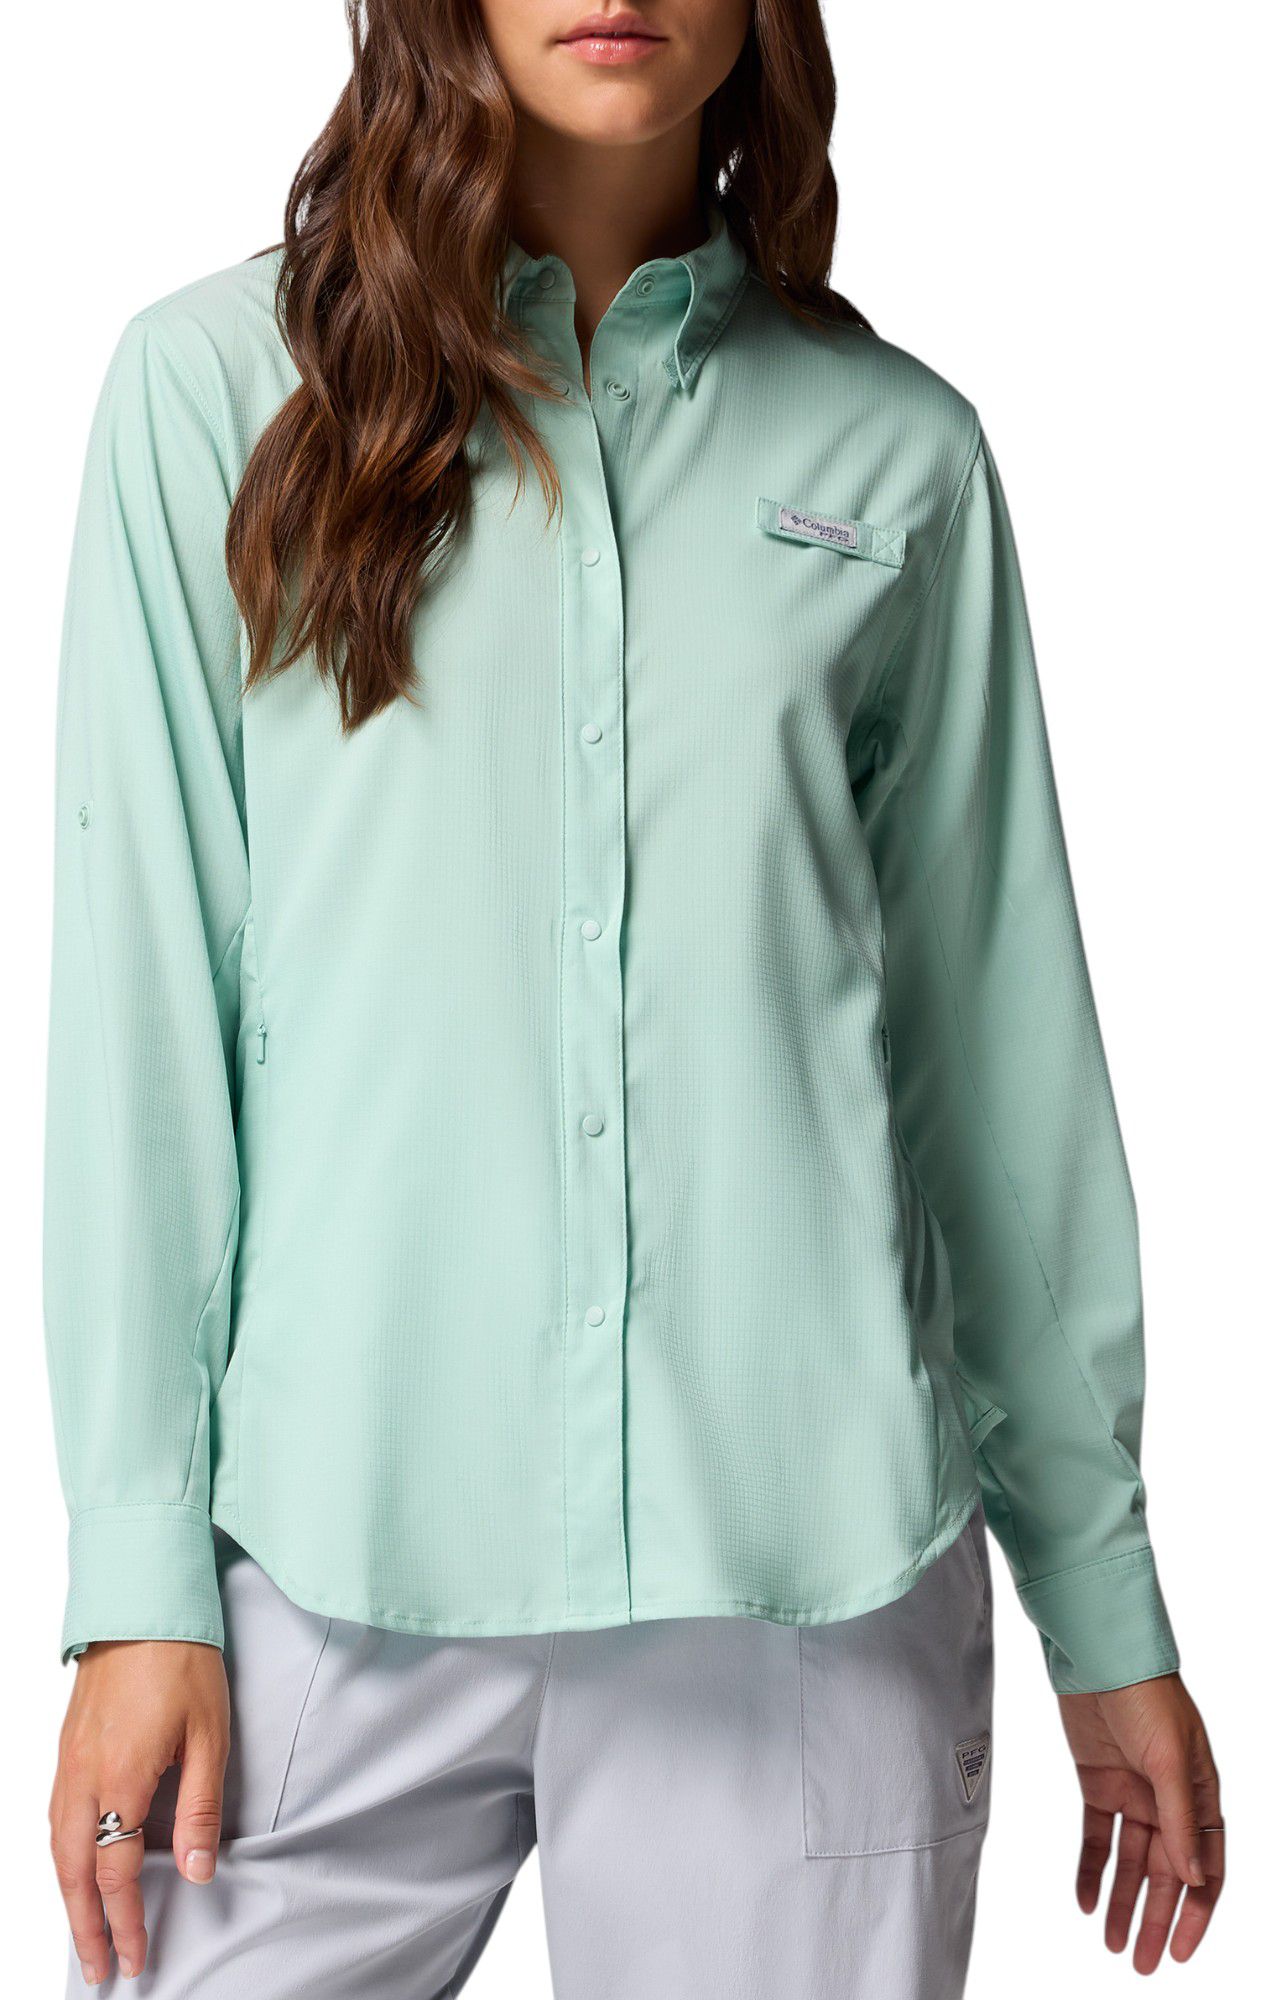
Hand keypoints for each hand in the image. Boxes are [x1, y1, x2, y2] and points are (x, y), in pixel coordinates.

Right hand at [49, 1640, 229, 1985]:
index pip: (116, 1873)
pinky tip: (73, 1866)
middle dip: (84, 1926)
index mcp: (121, 1779)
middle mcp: (83, 1777)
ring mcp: (68, 1760)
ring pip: (57, 1847)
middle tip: (99, 1969)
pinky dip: (61, 1855)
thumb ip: (200, 1809)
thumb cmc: (182, 1661)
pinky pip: (54, 1816)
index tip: (135, 1957)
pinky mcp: (67, 1745)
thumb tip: (196, 1871)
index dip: (125, 1921)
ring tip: (83, 1932)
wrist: (144, 1602)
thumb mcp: (209, 1735)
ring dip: (68, 1896)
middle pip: (75, 1871)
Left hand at [1058, 1672, 1222, 1972]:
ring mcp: (1133, 1792)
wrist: (1099, 1656)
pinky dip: (1091, 1869)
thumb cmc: (1146, 1696)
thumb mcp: (1168, 1759)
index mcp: (1199, 1795)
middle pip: (1167, 1873)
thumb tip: (1192, 1878)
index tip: (1181, 1951)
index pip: (1205, 1867)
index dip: (1196, 1912)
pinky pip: (1097, 1837)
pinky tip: (1085, 1901)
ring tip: (1113, 1945)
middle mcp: (1169, 1799)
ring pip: (1131, 1862)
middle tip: (1144, 1964)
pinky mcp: (1098, 1783)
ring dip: (1124, 1903)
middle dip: (1157, 1919)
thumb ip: (1180, 1819)